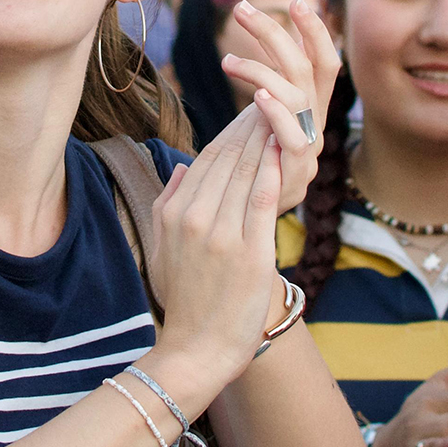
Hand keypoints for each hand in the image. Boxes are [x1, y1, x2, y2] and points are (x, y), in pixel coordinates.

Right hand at [138, 107, 286, 413]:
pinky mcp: (251, 253)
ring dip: (266, 138)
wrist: (197, 350)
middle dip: (251, 124)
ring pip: (247, 172)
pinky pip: (263, 201)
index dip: (232, 129)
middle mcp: (196, 218)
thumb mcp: (163, 247)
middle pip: (229, 158)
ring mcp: (223, 235)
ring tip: (284, 112)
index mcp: (175, 213)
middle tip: (273, 97)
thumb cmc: (185, 300)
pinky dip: (273, 170)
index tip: (250, 109)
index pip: (208, 158)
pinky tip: (284, 148)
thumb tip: (183, 167)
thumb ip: (170, 202)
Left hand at [215, 0, 340, 213]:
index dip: (315, 33)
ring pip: (299, 96)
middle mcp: (315, 124)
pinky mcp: (298, 172)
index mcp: (308, 110)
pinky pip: (294, 137)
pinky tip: (257, 98)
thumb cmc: (246, 173)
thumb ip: (261, 96)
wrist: (248, 232)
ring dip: (264, 70)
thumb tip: (254, 56)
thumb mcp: (253, 129)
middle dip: (279, 35)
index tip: (298, 1)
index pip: (322, 63)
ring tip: (227, 62)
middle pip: (308, 68)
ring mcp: (310, 148)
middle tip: (243, 8)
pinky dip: (278, 113)